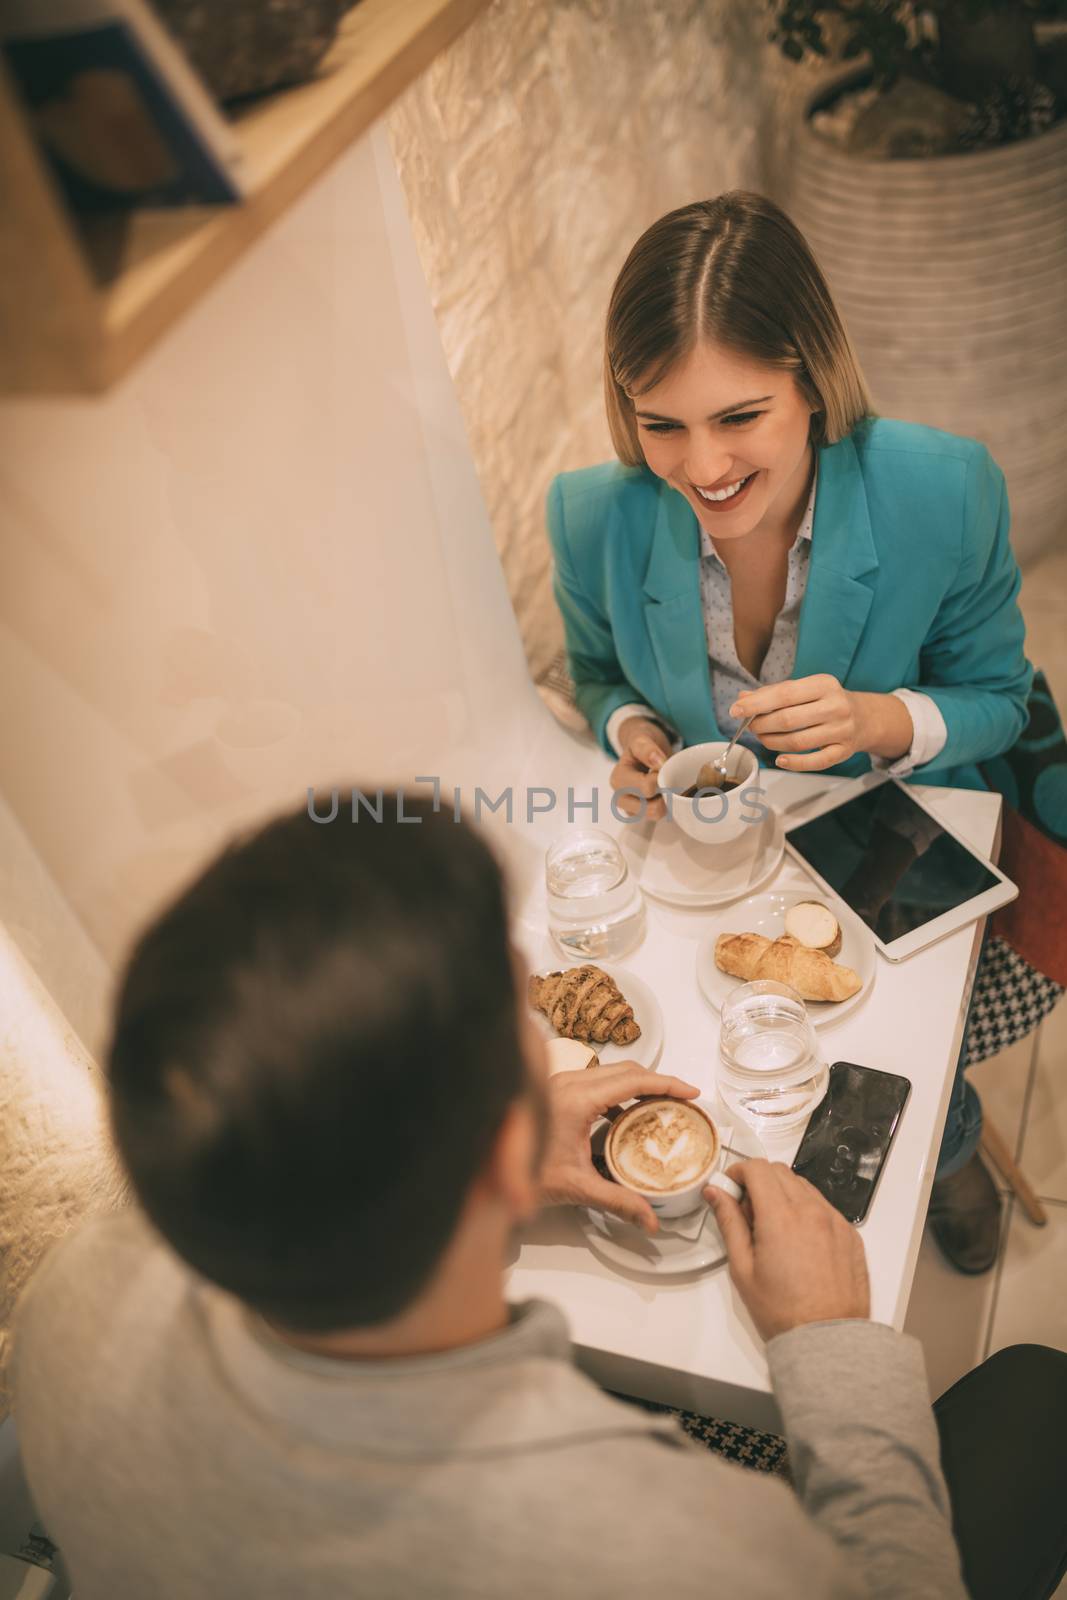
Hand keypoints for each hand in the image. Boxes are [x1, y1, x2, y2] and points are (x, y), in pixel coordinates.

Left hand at [539, 1063, 699, 1233]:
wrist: (487, 1170)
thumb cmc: (523, 1174)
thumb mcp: (577, 1187)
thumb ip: (618, 1201)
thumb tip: (650, 1219)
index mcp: (575, 1098)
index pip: (633, 1080)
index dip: (667, 1083)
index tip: (690, 1092)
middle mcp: (567, 1082)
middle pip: (626, 1070)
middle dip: (658, 1082)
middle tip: (684, 1100)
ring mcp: (560, 1083)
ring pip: (611, 1073)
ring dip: (639, 1085)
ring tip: (663, 1105)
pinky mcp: (556, 1090)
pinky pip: (597, 1082)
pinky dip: (620, 1092)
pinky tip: (629, 1115)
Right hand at [610, 718, 672, 819]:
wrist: (639, 752)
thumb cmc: (640, 747)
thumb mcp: (641, 740)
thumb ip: (647, 749)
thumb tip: (658, 763)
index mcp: (618, 780)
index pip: (647, 788)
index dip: (662, 777)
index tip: (663, 766)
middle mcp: (620, 798)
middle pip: (652, 807)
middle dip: (665, 792)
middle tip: (667, 777)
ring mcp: (630, 810)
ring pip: (657, 815)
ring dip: (667, 801)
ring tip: (665, 785)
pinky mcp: (640, 816)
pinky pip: (659, 816)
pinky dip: (666, 806)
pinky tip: (663, 793)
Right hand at [705, 1159, 869, 1340]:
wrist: (827, 1339)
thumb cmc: (783, 1311)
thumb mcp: (743, 1268)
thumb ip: (729, 1222)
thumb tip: (716, 1194)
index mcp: (781, 1217)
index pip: (758, 1168)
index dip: (739, 1172)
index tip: (731, 1188)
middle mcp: (812, 1211)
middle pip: (780, 1172)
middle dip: (759, 1182)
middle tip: (748, 1212)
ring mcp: (835, 1221)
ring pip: (804, 1186)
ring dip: (784, 1194)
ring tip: (775, 1229)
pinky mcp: (850, 1234)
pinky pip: (824, 1207)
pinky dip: (807, 1211)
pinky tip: (799, 1240)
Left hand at [730, 675, 864, 771]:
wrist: (865, 717)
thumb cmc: (826, 701)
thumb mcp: (804, 689)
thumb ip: (773, 693)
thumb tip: (742, 699)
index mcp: (824, 684)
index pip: (784, 694)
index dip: (756, 704)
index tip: (736, 710)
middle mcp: (836, 706)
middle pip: (788, 720)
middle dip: (762, 725)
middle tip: (751, 726)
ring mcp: (842, 730)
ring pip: (798, 742)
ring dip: (772, 742)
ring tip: (762, 738)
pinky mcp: (844, 751)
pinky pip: (815, 762)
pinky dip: (794, 763)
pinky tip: (780, 759)